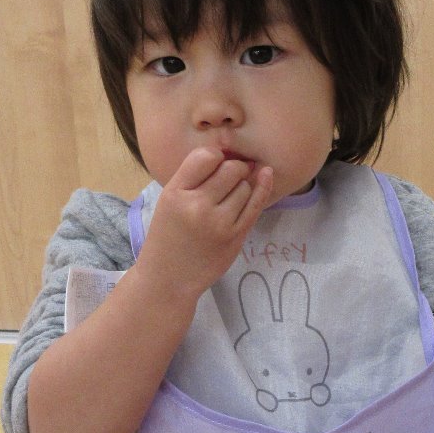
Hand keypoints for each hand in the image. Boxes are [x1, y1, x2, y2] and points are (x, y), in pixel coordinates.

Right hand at [138, 147, 273, 300]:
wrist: (168, 278)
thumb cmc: (167, 236)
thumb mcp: (168, 201)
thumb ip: (193, 178)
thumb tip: (228, 154)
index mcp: (175, 193)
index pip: (205, 157)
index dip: (215, 156)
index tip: (214, 164)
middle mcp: (198, 206)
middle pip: (230, 169)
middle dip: (234, 168)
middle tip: (228, 178)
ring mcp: (219, 223)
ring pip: (245, 186)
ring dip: (242, 185)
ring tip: (228, 198)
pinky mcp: (236, 237)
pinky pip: (256, 204)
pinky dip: (262, 187)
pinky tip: (266, 175)